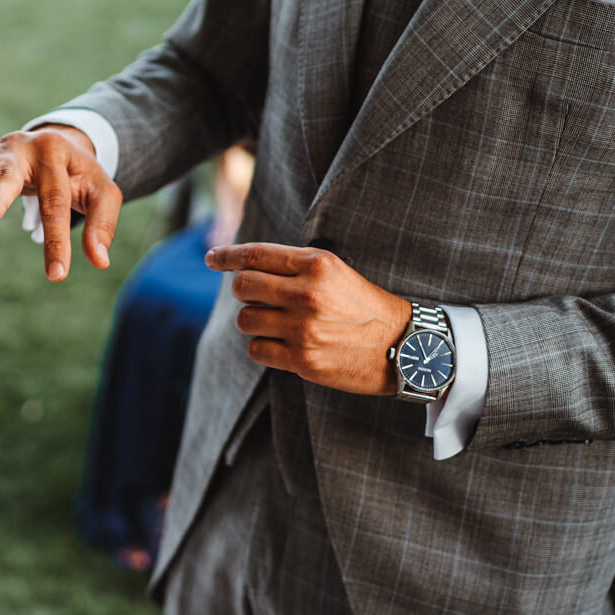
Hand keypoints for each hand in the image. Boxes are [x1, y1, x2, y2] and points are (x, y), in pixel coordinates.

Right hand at [0, 126, 122, 282]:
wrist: (53, 143)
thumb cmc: (80, 174)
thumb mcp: (101, 193)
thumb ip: (102, 225)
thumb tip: (100, 262)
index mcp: (54, 151)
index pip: (55, 202)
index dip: (57, 240)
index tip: (57, 275)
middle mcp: (20, 146)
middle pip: (8, 179)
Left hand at [205, 244, 411, 395]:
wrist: (403, 346)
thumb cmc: (364, 306)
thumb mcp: (335, 272)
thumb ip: (294, 267)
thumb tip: (242, 267)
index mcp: (317, 264)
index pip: (257, 255)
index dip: (228, 256)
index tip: (212, 258)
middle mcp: (308, 294)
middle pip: (243, 286)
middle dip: (244, 291)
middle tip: (258, 297)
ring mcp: (304, 329)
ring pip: (246, 320)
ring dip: (255, 321)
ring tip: (278, 323)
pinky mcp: (304, 360)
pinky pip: (257, 349)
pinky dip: (263, 347)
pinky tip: (283, 344)